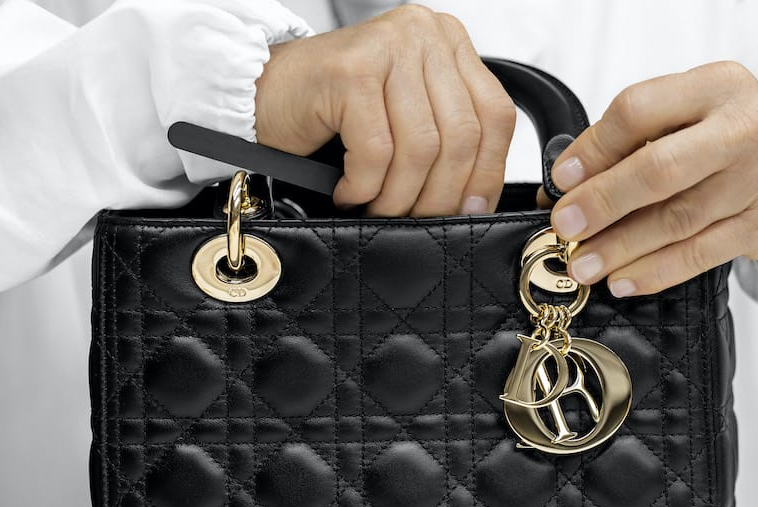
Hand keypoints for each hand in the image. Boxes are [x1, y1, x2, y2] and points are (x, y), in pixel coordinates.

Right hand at [254, 5, 515, 216]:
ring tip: (376, 208)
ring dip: (399, 196)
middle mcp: (424, 34)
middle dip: (440, 195)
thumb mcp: (407, 122)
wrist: (261, 96)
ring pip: (423, 148)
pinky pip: (377, 151)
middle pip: (463, 136)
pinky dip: (364, 186)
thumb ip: (450, 144)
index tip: (468, 211)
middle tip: (416, 222)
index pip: (495, 116)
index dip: (486, 175)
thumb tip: (478, 203)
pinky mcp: (351, 69)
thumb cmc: (333, 115)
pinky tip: (348, 191)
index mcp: (448, 42)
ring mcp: (388, 45)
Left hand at [546, 61, 757, 296]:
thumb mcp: (689, 115)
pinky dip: (655, 271)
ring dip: (621, 247)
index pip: (639, 110)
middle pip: (659, 169)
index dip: (594, 148)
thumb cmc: (727, 138)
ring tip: (584, 263)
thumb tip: (565, 187)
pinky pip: (699, 254)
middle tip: (566, 226)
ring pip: (677, 220)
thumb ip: (633, 140)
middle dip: (603, 202)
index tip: (562, 180)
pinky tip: (623, 280)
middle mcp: (745, 127)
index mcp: (716, 85)